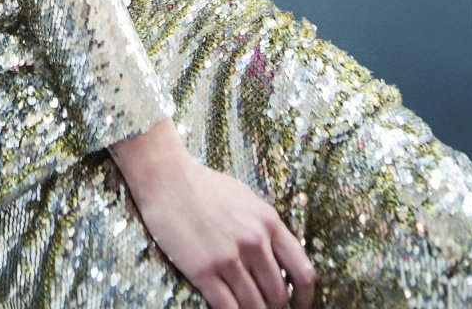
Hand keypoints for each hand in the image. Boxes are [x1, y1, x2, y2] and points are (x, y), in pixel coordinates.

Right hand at [110, 120, 316, 308]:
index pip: (304, 272)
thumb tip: (280, 259)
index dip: (305, 298)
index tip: (298, 306)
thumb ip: (266, 228)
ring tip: (243, 305)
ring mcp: (229, 257)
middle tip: (261, 303)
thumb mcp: (247, 199)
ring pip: (255, 307)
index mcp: (268, 222)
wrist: (166, 176)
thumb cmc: (205, 186)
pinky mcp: (203, 270)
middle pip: (279, 295)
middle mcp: (254, 241)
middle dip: (272, 306)